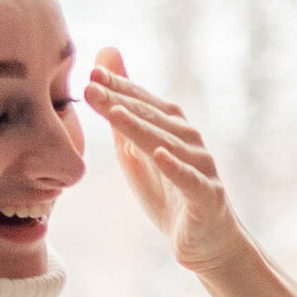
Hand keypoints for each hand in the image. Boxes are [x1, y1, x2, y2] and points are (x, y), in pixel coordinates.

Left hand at [82, 49, 240, 268]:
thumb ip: (121, 108)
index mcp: (172, 127)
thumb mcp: (137, 150)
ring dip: (141, 127)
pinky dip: (175, 167)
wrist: (206, 240)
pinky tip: (159, 154)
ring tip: (115, 113)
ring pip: (168, 144)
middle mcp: (189, 140)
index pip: (142, 101)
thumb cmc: (169, 191)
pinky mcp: (207, 196)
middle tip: (91, 87)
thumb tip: (105, 55)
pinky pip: (190, 180)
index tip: (89, 74)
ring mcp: (201, 167)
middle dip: (120, 101)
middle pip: (151, 118)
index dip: (117, 87)